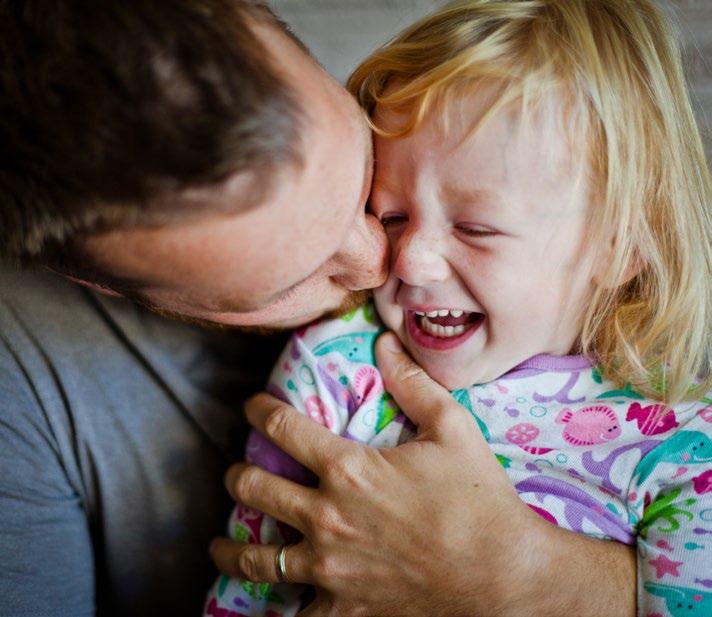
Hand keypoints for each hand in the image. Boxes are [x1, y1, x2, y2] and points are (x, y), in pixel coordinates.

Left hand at [211, 333, 634, 616]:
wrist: (502, 575)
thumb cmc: (478, 500)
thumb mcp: (453, 429)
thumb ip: (414, 383)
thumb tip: (386, 343)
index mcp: (348, 468)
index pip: (284, 429)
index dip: (260, 411)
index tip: (252, 406)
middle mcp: (326, 515)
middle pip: (255, 488)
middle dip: (237, 475)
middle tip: (235, 473)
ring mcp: (329, 566)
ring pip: (257, 557)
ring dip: (233, 546)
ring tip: (221, 543)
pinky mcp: (344, 606)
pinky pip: (295, 610)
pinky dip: (281, 604)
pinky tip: (274, 598)